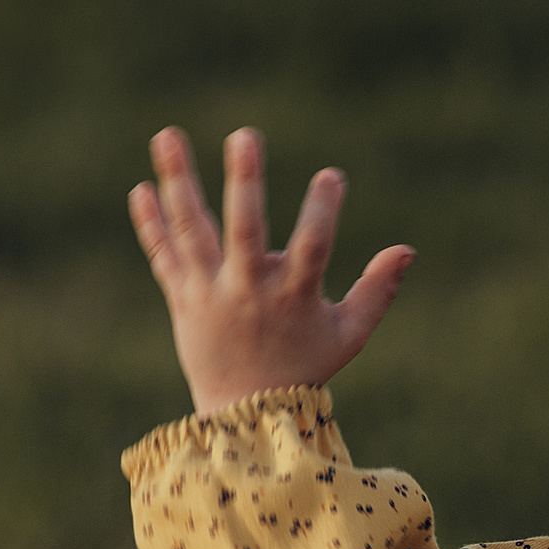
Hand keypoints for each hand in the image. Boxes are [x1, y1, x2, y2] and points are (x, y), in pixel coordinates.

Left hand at [129, 127, 414, 417]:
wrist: (246, 413)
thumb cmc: (306, 367)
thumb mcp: (351, 334)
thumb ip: (378, 290)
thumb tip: (407, 250)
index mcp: (294, 298)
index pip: (313, 247)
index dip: (324, 210)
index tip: (333, 176)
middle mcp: (248, 291)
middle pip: (244, 230)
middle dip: (245, 182)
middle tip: (245, 136)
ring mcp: (209, 293)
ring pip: (192, 231)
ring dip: (179, 181)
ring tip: (168, 135)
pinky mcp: (181, 299)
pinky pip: (163, 254)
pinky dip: (150, 223)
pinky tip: (141, 187)